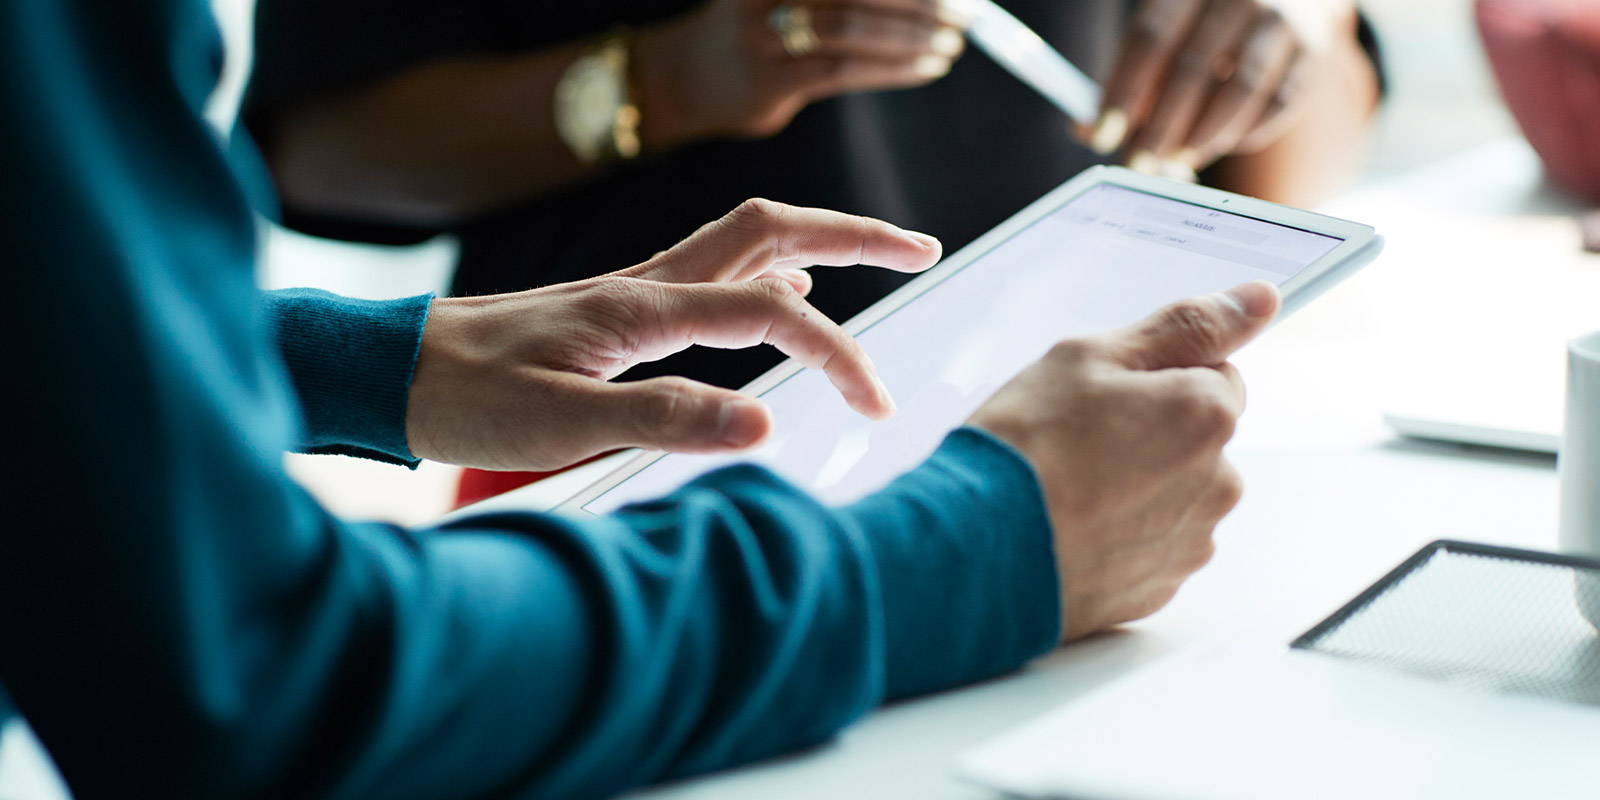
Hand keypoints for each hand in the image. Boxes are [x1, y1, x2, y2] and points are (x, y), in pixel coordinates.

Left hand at [405, 200, 940, 469]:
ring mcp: (637, 287)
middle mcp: (647, 282)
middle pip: (772, 229)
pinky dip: (769, 274)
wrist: (396, 368)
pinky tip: (780, 306)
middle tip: (922, 250)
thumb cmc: (468, 395)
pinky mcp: (623, 305)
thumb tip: (767, 424)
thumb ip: (665, 417)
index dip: (838, 354)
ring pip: (747, 240)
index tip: (877, 403)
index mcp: (642, 309)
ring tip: (878, 263)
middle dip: (854, 234)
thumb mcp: (560, 421)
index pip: (772, 313)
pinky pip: (716, 269)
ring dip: (819, 244)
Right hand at [634, 0, 964, 141]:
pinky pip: (842, 70)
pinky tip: (926, 68)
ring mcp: (762, 32)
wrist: (682, 79)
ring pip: (853, 26)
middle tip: (968, 11)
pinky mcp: (768, 80)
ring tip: (951, 43)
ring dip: (914, 36)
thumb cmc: (754, 28)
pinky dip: (893, 68)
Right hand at [969, 281, 1279, 640]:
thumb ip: (1185, 327)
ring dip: (1135, 488)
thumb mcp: (1090, 359)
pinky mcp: (1158, 589)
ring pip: (1173, 495)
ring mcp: (1188, 543)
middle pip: (1195, 439)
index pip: (1213, 375)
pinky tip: (1070, 528)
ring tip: (1067, 491)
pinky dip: (1118, 536)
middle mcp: (1216, 484)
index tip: (1105, 395)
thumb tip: (1258, 300)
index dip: (1153, 378)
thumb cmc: (1025, 451)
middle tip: (1077, 442)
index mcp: (1206, 416)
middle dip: (1149, 435)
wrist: (974, 551)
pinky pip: (1149, 547)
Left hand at [1083, 0, 1358, 176]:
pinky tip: (1219, 143)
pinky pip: (1279, 103)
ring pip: (1241, 90)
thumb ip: (1127, 70)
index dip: (1124, 91)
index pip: (1150, 37)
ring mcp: (1282, 19)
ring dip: (1204, 136)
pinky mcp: (1312, 48)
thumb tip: (1086, 130)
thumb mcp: (1162, 24)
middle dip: (1161, 127)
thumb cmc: (1202, 15)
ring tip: (1177, 160)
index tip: (1102, 135)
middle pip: (1193, 68)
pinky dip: (1247, 133)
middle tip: (1138, 163)